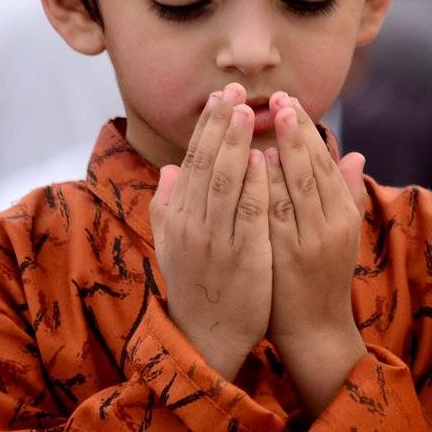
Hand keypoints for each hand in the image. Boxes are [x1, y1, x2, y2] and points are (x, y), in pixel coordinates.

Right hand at [149, 83, 272, 379]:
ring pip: (226, 183)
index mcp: (178, 218)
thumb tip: (169, 170)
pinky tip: (264, 160)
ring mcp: (217, 242)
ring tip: (249, 112)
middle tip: (234, 90)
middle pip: (207, 164)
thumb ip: (168, 207)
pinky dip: (255, 185)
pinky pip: (250, 214)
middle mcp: (192, 225)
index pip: (193, 161)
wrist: (208, 340)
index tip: (221, 95)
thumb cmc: (196, 287)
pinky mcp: (243, 258)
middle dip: (221, 124)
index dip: (207, 127)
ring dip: (237, 145)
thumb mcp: (172, 246)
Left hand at [264, 92, 367, 414]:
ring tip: (267, 117)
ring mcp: (309, 240)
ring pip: (296, 185)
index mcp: (344, 214)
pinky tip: (255, 162)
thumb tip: (356, 154)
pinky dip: (267, 185)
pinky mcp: (287, 256)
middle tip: (279, 97)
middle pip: (313, 167)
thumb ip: (347, 193)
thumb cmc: (323, 276)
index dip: (308, 130)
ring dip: (282, 150)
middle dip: (295, 130)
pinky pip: (275, 213)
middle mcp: (331, 224)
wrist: (315, 329)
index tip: (290, 101)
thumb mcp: (343, 233)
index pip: (326, 162)